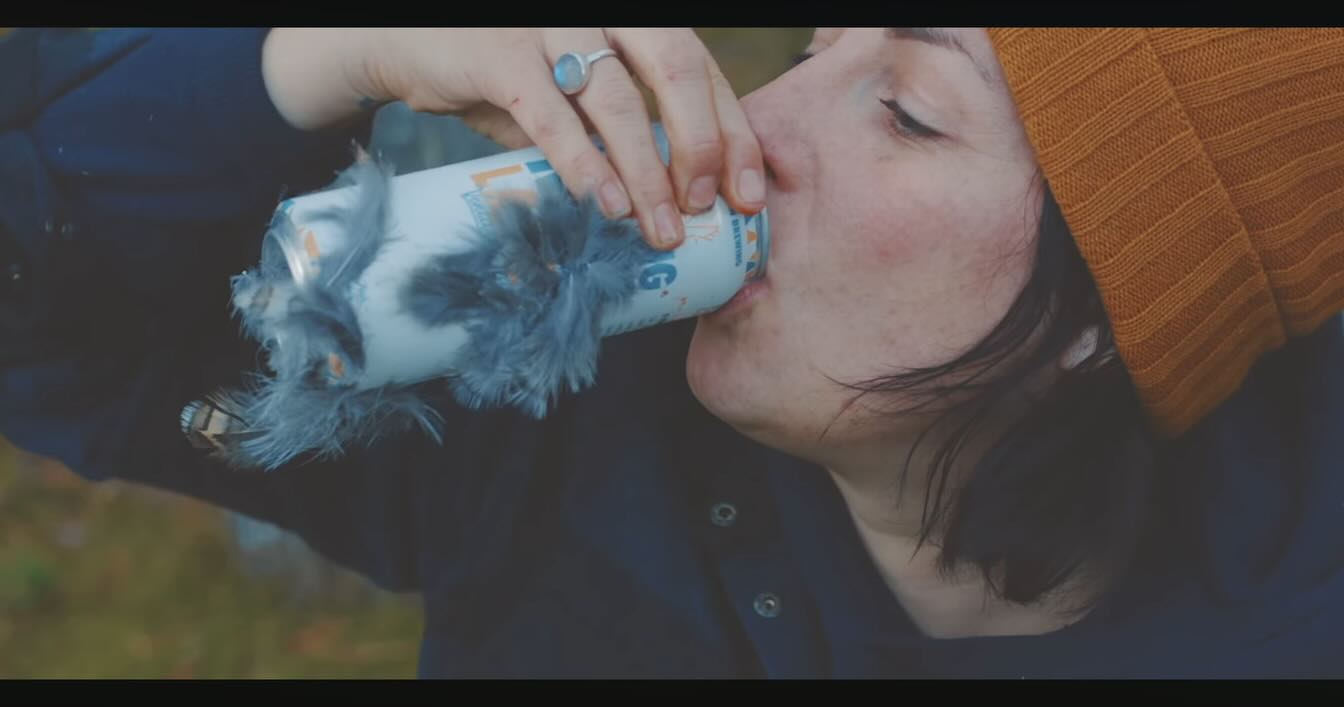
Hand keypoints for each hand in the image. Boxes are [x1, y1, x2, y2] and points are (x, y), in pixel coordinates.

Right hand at [262, 28, 765, 249]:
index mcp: (631, 17)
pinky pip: (552, 116)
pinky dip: (583, 164)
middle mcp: (600, 12)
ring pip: (617, 99)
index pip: (702, 68)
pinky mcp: (499, 54)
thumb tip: (673, 199)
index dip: (732, 131)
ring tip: (661, 228)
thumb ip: (617, 127)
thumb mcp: (571, 90)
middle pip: (676, 69)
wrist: (405, 38)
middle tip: (708, 207)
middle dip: (701, 145)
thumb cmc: (504, 69)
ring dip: (646, 172)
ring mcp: (550, 26)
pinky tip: (605, 206)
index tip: (749, 191)